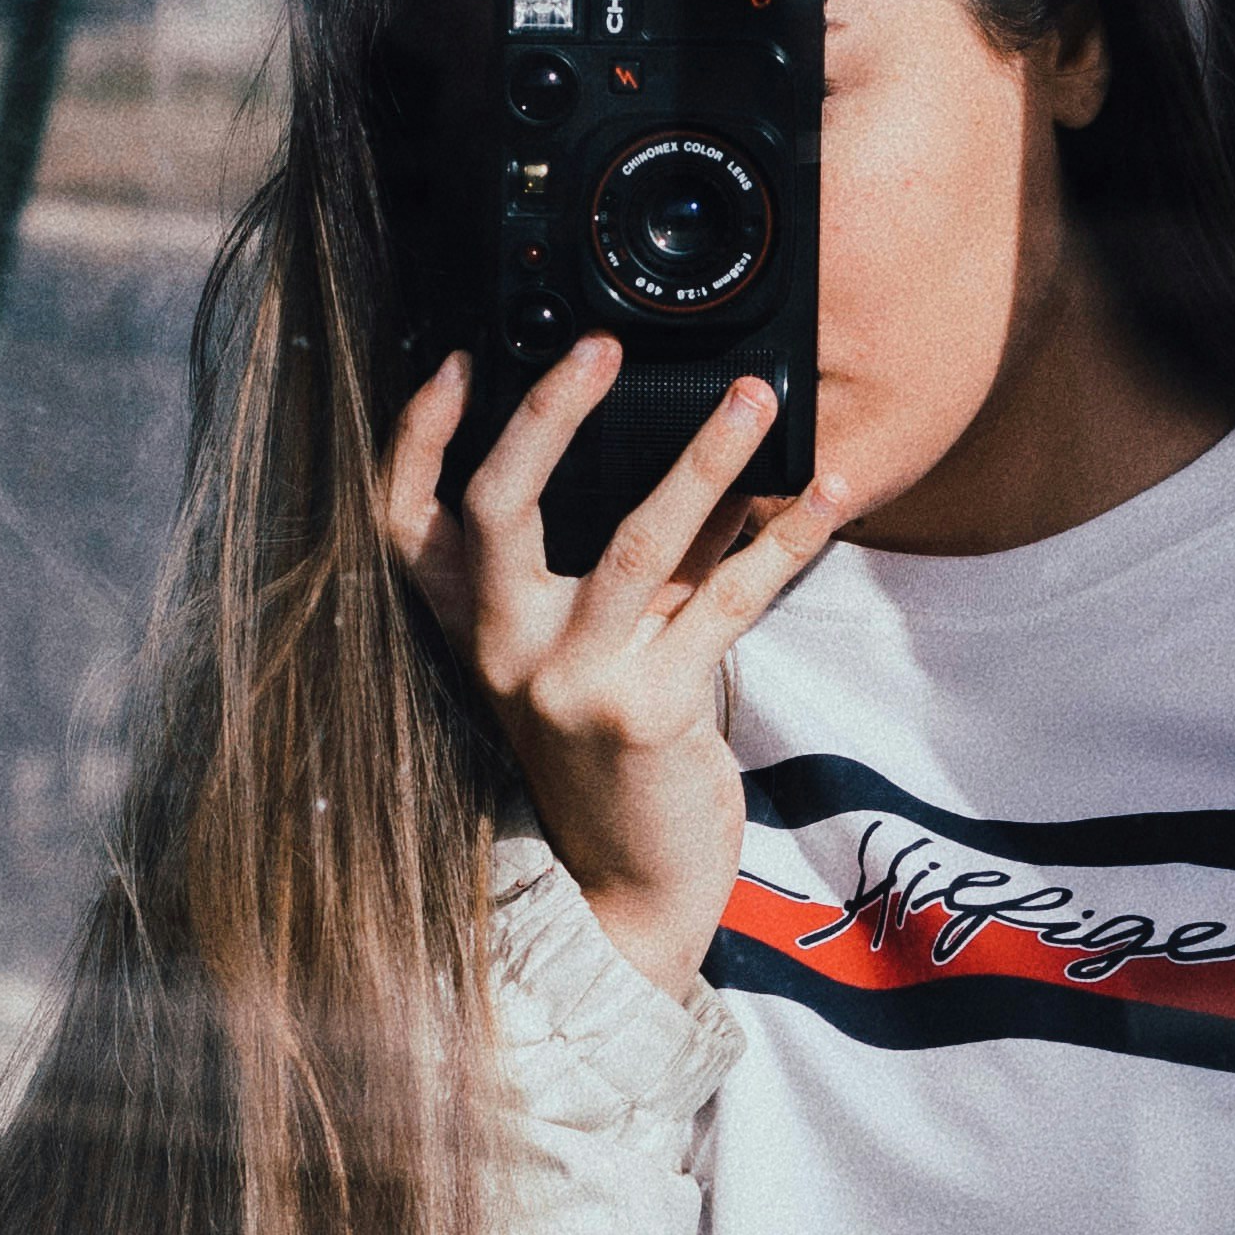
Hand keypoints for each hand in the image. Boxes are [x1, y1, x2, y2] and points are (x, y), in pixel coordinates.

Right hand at [381, 340, 849, 1002]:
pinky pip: (728, 601)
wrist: (632, 887)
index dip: (420, 437)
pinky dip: (784, 543)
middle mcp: (505, 653)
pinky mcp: (649, 712)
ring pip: (635, 543)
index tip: (455, 361)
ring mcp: (571, 685)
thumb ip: (610, 566)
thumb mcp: (586, 653)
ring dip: (704, 460)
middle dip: (551, 414)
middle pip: (502, 507)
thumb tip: (680, 444)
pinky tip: (826, 500)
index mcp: (472, 631)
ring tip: (755, 400)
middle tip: (603, 347)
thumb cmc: (612, 757)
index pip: (409, 518)